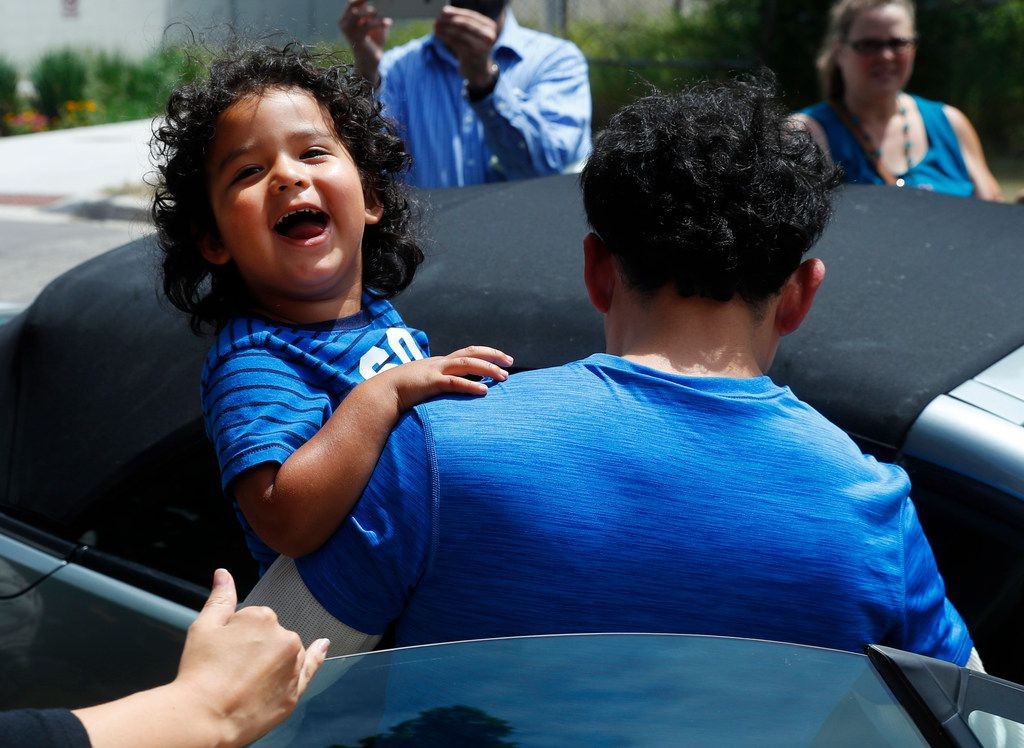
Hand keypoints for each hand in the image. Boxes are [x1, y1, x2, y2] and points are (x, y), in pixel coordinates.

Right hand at [174, 569, 328, 744]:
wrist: (203, 718)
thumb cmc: (200, 673)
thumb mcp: (203, 628)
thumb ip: (220, 598)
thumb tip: (224, 574)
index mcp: (263, 618)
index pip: (253, 621)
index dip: (236, 637)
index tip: (224, 651)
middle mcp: (285, 638)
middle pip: (271, 637)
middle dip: (255, 648)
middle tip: (230, 668)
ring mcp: (293, 667)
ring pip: (287, 654)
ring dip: (274, 660)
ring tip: (246, 681)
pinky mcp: (295, 692)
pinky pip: (310, 669)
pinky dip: (317, 657)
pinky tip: (323, 646)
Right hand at [339, 0, 390, 82]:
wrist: (371, 61)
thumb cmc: (373, 42)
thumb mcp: (375, 25)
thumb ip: (374, 14)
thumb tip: (379, 4)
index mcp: (346, 18)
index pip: (352, 3)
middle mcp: (344, 23)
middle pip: (354, 6)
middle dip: (366, 5)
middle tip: (380, 5)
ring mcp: (348, 30)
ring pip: (359, 14)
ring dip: (373, 14)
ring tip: (385, 18)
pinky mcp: (355, 38)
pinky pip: (367, 25)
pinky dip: (379, 23)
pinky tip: (388, 23)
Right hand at [379, 345, 512, 411]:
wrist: (382, 392)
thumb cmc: (401, 391)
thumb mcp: (424, 385)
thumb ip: (439, 385)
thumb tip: (453, 391)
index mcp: (439, 363)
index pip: (467, 353)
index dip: (486, 354)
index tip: (502, 359)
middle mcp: (440, 363)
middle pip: (471, 353)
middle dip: (492, 356)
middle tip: (509, 362)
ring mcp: (435, 371)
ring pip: (467, 364)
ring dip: (487, 370)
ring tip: (503, 377)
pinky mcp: (430, 383)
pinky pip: (454, 382)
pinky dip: (470, 386)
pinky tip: (484, 392)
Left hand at [434, 6, 498, 88]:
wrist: (480, 72)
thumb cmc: (474, 49)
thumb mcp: (473, 34)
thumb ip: (462, 23)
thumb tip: (444, 12)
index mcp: (489, 27)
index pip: (471, 16)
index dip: (456, 12)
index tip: (443, 12)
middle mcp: (488, 36)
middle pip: (465, 24)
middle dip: (449, 20)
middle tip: (437, 19)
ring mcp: (482, 47)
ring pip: (460, 34)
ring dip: (445, 29)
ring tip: (436, 27)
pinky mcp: (472, 56)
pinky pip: (456, 44)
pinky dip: (446, 38)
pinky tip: (438, 35)